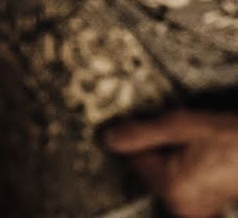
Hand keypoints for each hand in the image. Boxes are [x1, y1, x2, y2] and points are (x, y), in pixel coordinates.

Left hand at [106, 111, 237, 217]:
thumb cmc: (233, 137)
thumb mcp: (182, 126)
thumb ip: (140, 134)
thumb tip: (108, 139)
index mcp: (171, 187)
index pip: (133, 160)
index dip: (143, 139)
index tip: (157, 128)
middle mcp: (180, 206)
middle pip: (147, 170)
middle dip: (158, 151)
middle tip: (184, 139)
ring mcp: (194, 210)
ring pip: (162, 177)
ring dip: (171, 159)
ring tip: (198, 149)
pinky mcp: (204, 209)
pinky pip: (179, 185)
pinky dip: (182, 169)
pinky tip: (202, 159)